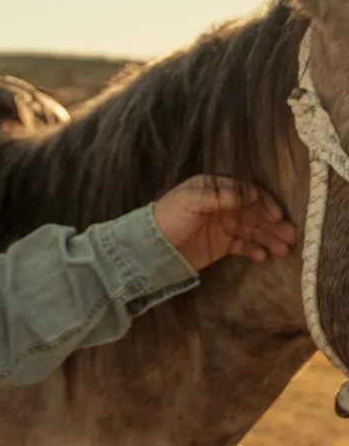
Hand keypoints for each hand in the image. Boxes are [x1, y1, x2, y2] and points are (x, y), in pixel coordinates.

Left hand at [152, 175, 297, 271]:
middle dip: (273, 223)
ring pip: (253, 229)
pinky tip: (263, 256)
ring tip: (284, 250)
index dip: (263, 203)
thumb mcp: (190, 202)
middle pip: (253, 212)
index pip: (245, 192)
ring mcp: (223, 225)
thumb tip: (248, 194)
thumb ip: (217, 196)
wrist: (152, 246)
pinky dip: (255, 249)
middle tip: (291, 236)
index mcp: (213, 189)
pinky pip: (244, 245)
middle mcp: (221, 205)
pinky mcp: (222, 244)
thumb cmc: (169, 217)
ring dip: (270, 238)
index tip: (276, 215)